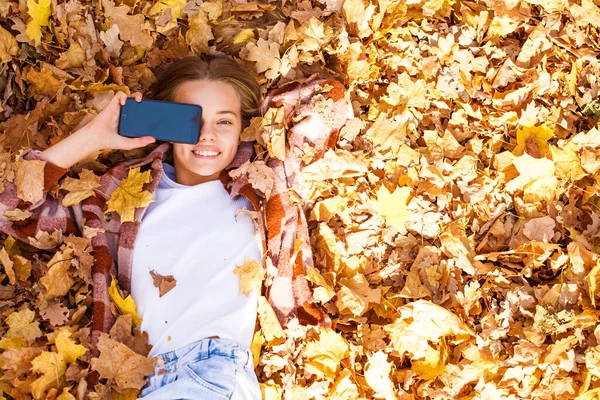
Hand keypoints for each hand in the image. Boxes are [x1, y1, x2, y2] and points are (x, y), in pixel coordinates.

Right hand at [39, 91, 156, 168]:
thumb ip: (140, 142)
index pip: (141, 114)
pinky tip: (124, 102)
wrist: (96, 138)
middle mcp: (125, 114)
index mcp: (130, 122)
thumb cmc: (111, 142)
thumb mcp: (129, 144)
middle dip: (143, 101)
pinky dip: (123, 96)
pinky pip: (119, 95)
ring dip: (135, 95)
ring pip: (130, 97)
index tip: (153, 113)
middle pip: (137, 103)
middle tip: (147, 105)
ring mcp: (119, 109)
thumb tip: (153, 139)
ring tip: (139, 100)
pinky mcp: (112, 104)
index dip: (147, 111)